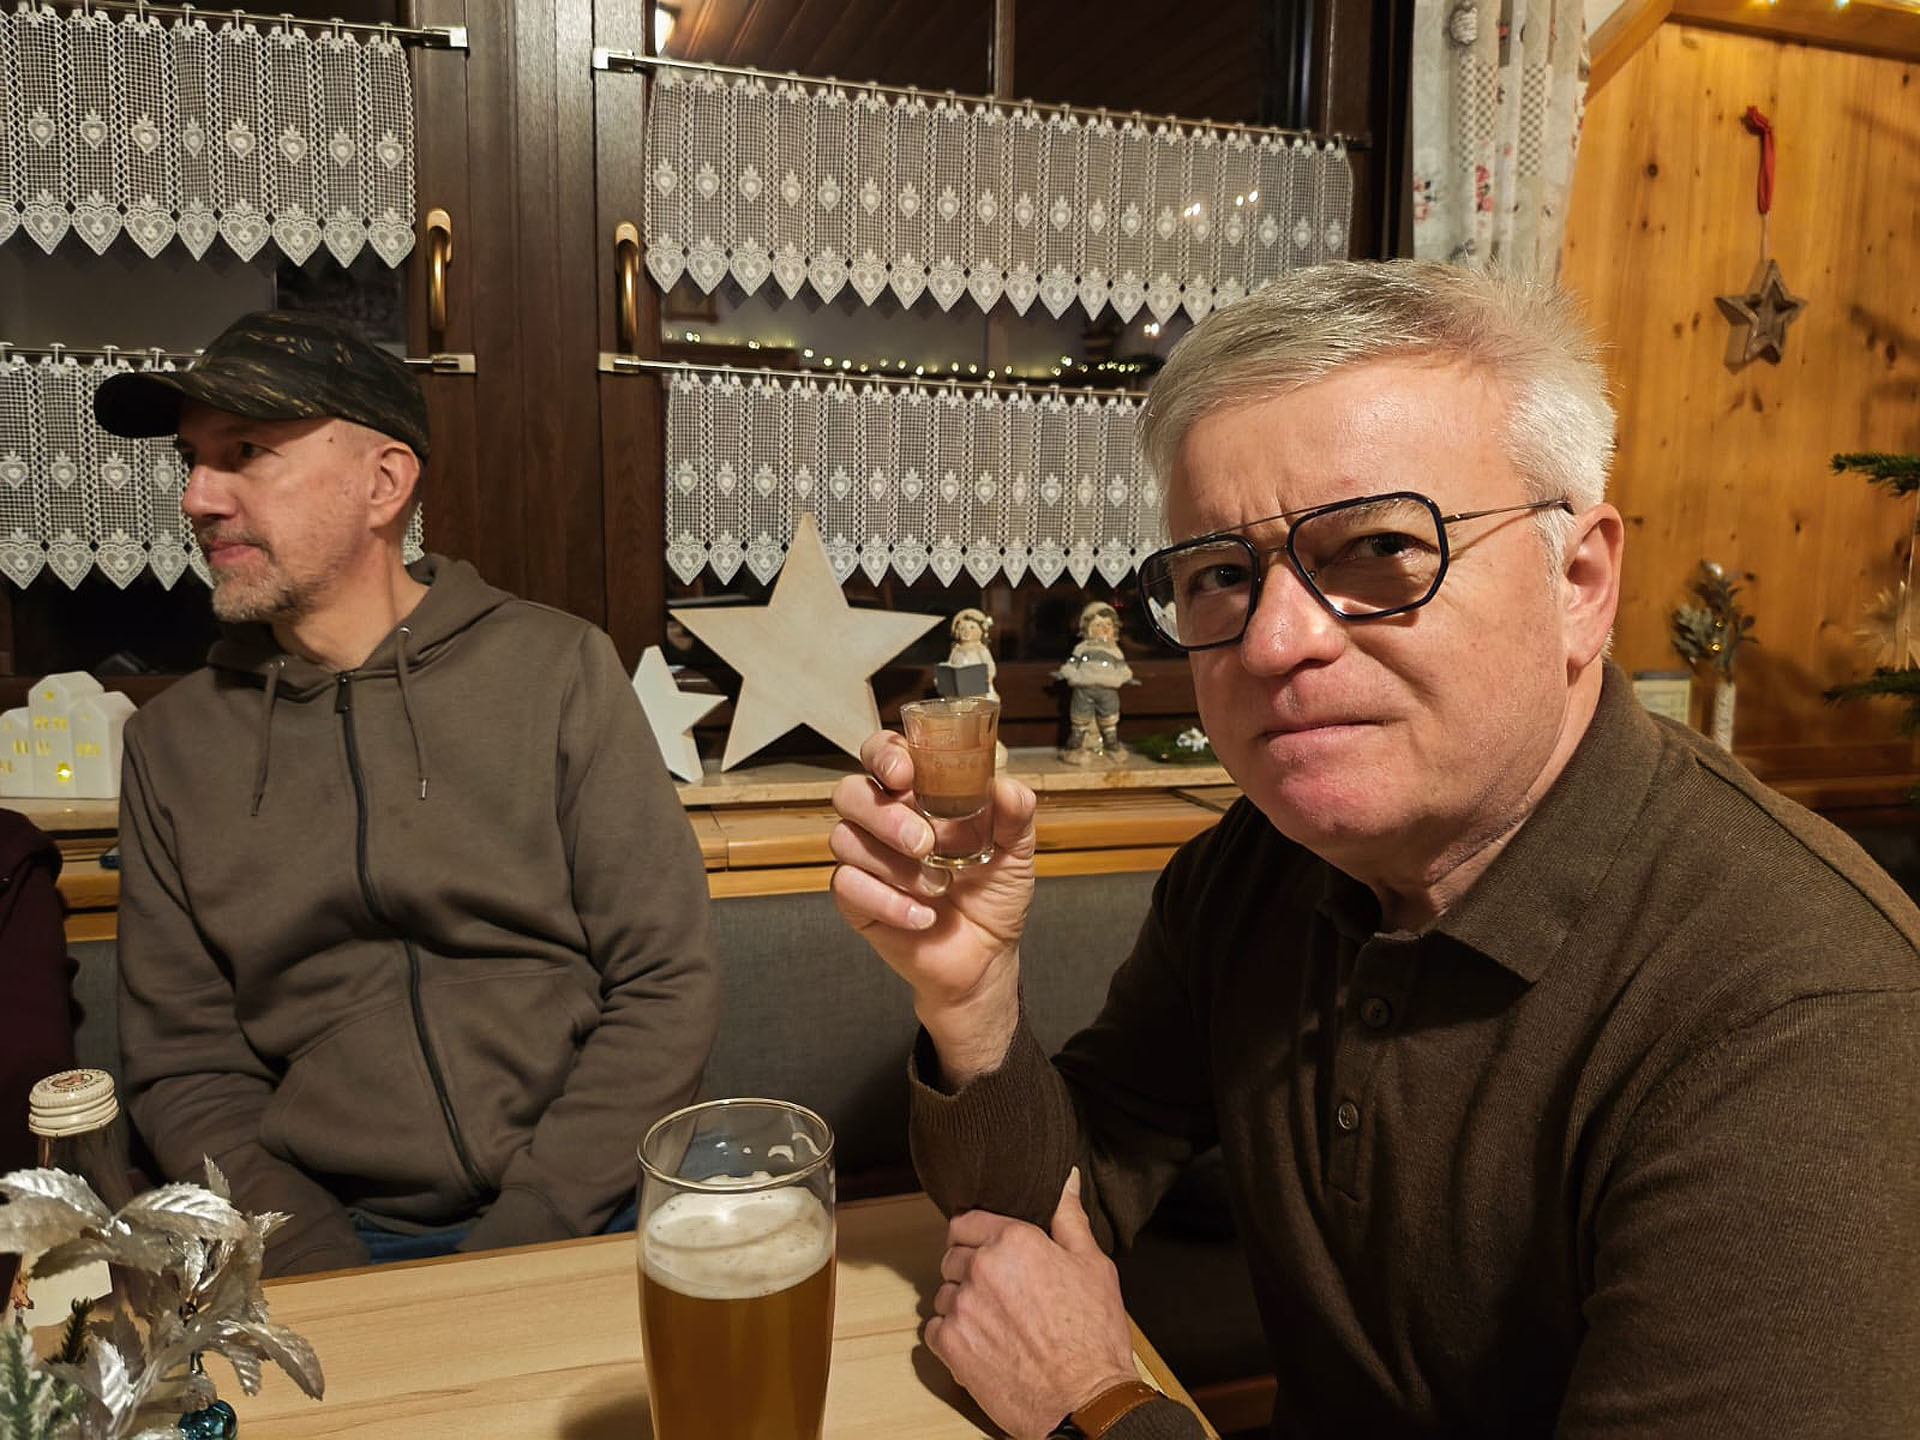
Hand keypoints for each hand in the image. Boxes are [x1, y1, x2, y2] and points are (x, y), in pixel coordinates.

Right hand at [830, 730, 1037, 1083]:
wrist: (986, 958)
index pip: (883, 755)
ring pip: (845, 839)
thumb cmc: (994, 893)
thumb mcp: (1017, 851)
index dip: (884, 754)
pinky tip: (923, 916)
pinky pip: (847, 886)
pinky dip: (888, 902)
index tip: (905, 772)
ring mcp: (865, 860)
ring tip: (939, 886)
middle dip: (884, 814)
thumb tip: (1007, 788)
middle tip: (924, 841)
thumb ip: (1015, 814)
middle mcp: (882, 821)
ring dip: (893, 864)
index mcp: (916, 795)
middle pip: (850, 793)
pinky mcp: (856, 901)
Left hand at [924, 1169, 1137, 1439]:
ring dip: (962, 1304)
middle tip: (999, 1292)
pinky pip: (936, 1329)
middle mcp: (981, 1268)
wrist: (1085, 1400)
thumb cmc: (1094, 1335)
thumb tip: (1065, 1178)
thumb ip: (1069, 1218)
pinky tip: (983, 1344)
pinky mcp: (952, 1346)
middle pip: (952, 1256)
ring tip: (995, 1322)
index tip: (985, 1249)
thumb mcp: (1093, 1265)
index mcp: (1014, 1241)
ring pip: (944, 1294)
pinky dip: (953, 1336)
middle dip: (969, 1269)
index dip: (975, 1235)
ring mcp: (963, 1308)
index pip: (965, 1221)